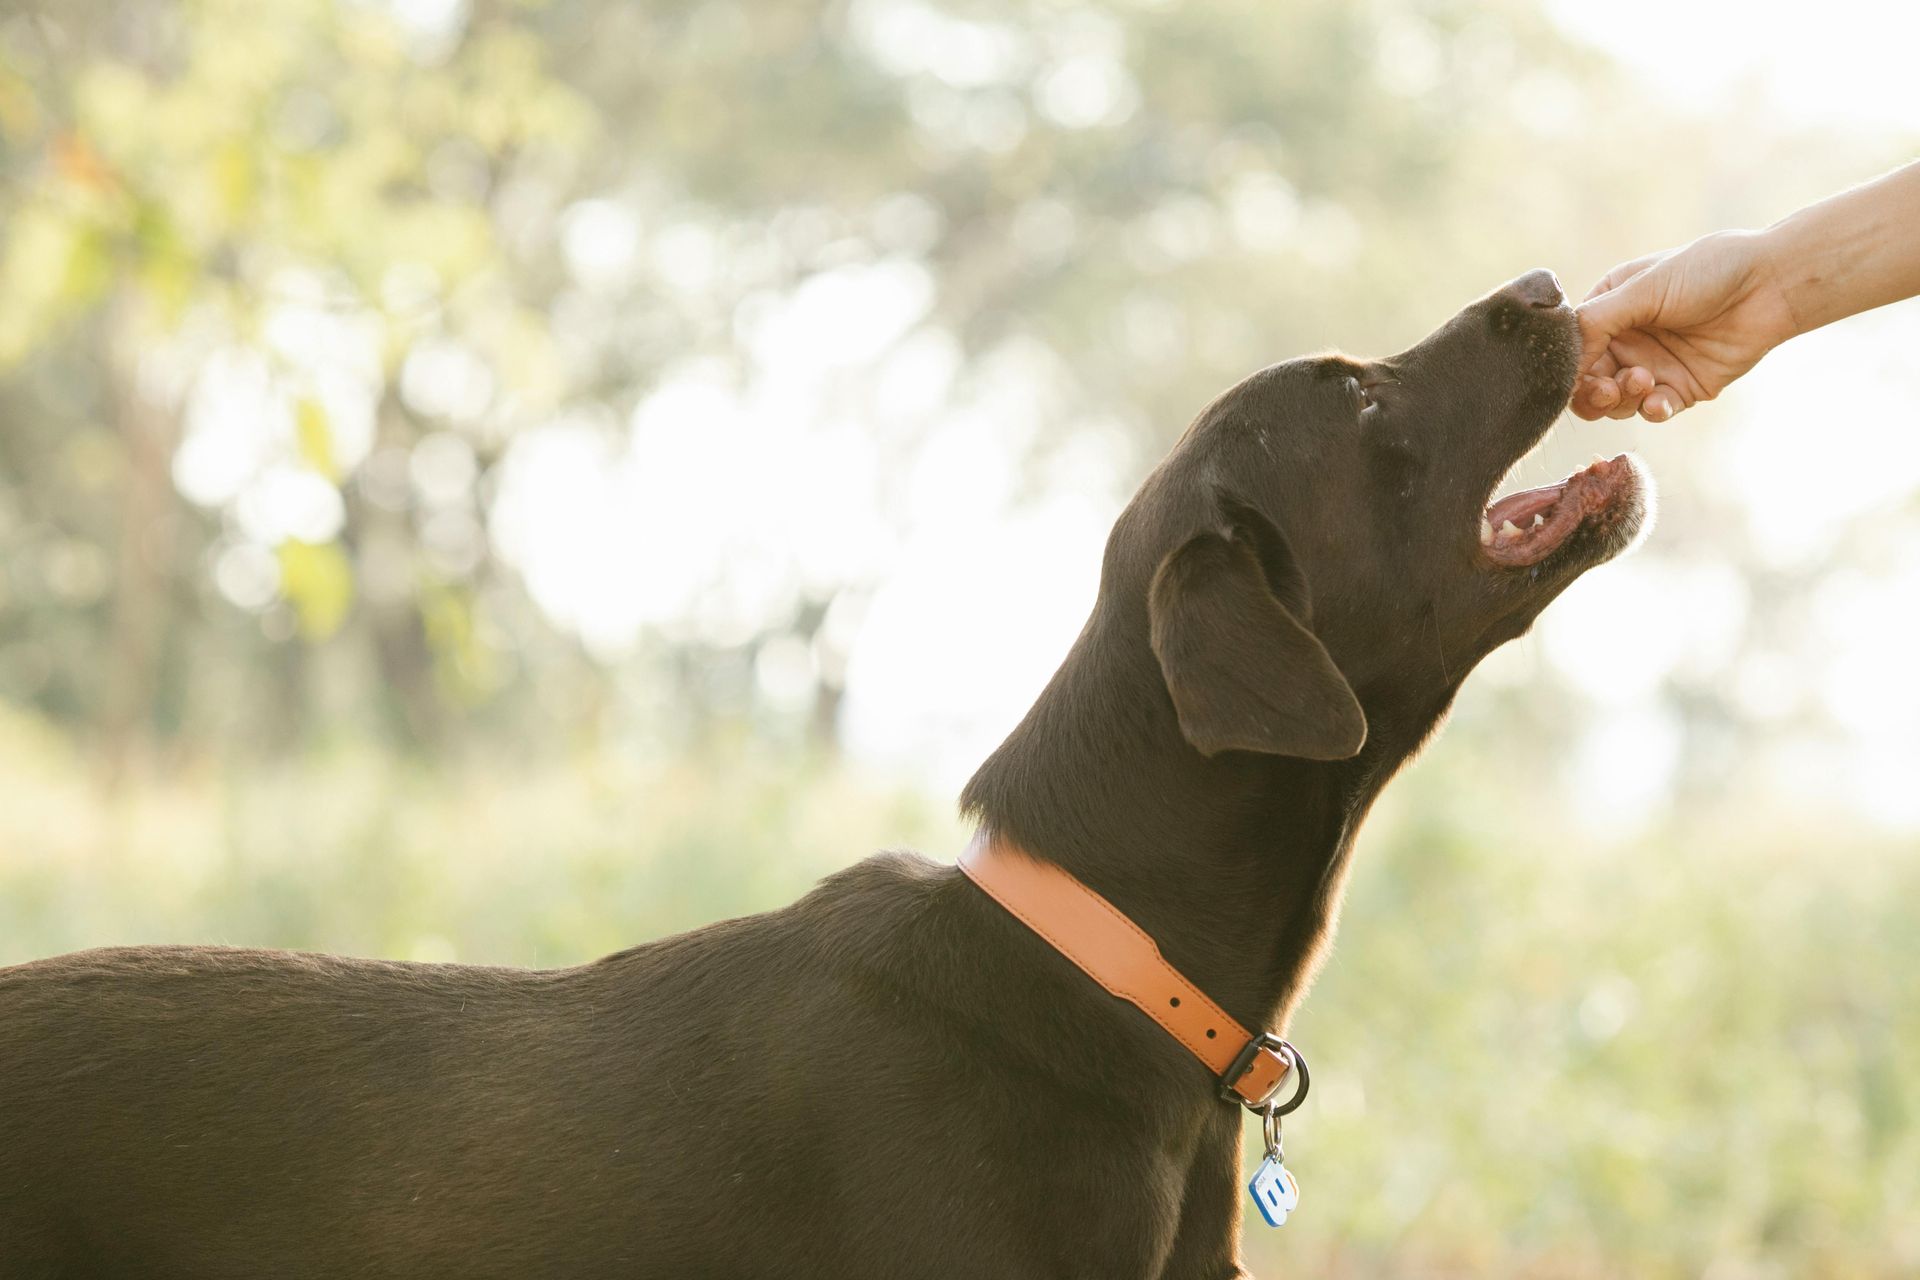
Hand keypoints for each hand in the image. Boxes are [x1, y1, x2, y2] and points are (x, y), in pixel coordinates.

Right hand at [1571, 230, 1799, 421]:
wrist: (1770, 284)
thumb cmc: (1707, 271)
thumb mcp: (1642, 288)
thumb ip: (1596, 321)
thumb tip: (1561, 358)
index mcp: (1609, 310)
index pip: (1572, 348)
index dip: (1568, 367)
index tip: (1573, 376)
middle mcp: (1626, 341)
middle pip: (1587, 383)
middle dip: (1592, 392)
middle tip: (1608, 389)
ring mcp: (1652, 367)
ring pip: (1615, 403)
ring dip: (1622, 399)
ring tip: (1644, 381)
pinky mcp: (1680, 389)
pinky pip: (1653, 411)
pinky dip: (1651, 410)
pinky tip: (1660, 401)